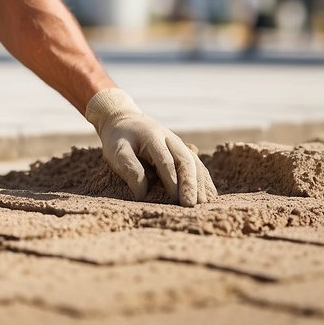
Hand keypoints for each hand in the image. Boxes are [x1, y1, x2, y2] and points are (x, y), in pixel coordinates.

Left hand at [86, 88, 216, 205]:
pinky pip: (196, 164)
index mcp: (153, 137)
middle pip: (185, 161)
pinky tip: (207, 194)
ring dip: (199, 183)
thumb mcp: (116, 151)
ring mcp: (178, 144)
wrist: (124, 119)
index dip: (172, 181)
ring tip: (202, 204)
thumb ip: (129, 169)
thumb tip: (142, 194)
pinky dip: (202, 179)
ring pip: (194, 163)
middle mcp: (170, 139)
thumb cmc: (118, 138)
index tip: (177, 200)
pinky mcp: (181, 150)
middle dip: (190, 184)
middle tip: (191, 205)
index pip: (166, 161)